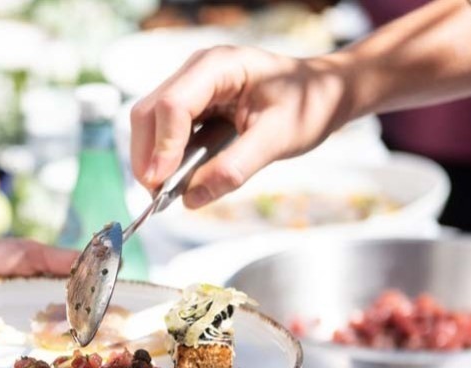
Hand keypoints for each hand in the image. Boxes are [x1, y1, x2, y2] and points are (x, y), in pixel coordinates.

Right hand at [129, 46, 351, 206]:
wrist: (322, 92)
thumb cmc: (308, 105)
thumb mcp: (278, 139)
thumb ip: (234, 168)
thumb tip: (191, 199)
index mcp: (220, 66)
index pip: (173, 105)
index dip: (163, 148)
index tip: (162, 186)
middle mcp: (198, 70)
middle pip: (149, 112)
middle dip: (148, 156)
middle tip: (158, 196)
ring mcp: (192, 85)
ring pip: (150, 122)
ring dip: (153, 159)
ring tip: (168, 191)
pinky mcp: (194, 103)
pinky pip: (165, 131)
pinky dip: (166, 157)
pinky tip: (179, 178)